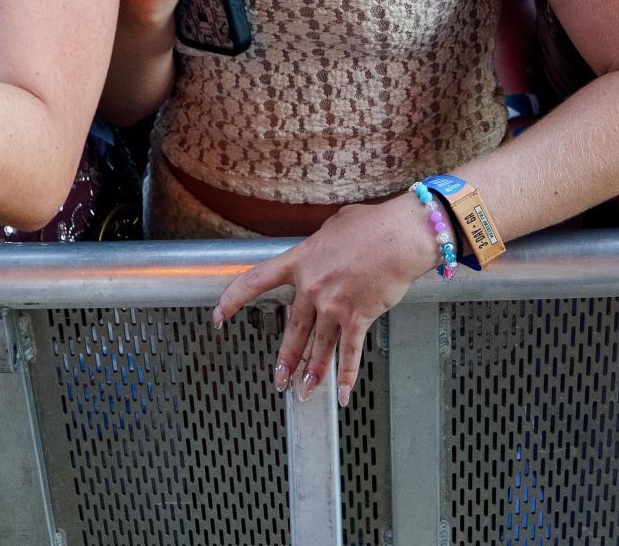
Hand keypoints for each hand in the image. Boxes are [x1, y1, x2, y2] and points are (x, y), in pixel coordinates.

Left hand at [213, 196, 438, 405]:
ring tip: (303, 391)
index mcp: (300, 261)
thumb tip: (322, 247)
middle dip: (285, 358)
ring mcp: (334, 305)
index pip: (255, 281)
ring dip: (311, 372)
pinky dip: (346, 375)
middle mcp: (312, 287)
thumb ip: (320, 244)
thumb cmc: (372, 226)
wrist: (400, 236)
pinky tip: (342, 393)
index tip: (218, 315)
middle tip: (278, 378)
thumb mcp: (334, 225)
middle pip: (292, 328)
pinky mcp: (358, 317)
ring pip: (317, 346)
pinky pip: (349, 352)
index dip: (232, 299)